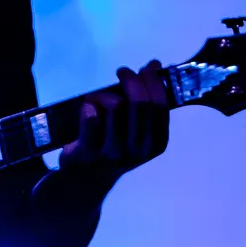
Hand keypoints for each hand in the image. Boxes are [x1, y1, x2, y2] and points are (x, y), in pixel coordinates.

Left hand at [60, 61, 168, 184]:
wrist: (85, 180)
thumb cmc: (114, 148)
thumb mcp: (137, 133)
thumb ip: (146, 105)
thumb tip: (154, 66)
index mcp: (155, 144)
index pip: (160, 106)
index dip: (154, 81)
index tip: (147, 68)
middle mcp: (137, 150)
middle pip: (140, 103)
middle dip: (132, 80)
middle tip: (123, 72)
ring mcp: (113, 153)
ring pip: (115, 106)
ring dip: (105, 93)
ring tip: (98, 96)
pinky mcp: (88, 152)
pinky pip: (90, 118)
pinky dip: (88, 105)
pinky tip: (87, 108)